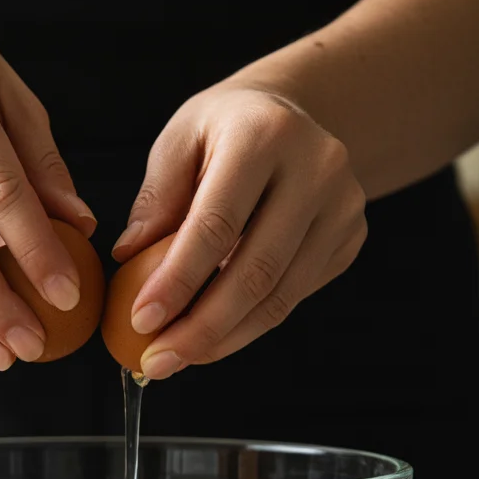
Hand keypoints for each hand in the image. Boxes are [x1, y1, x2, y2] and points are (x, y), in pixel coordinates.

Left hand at [112, 83, 366, 379]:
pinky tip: (212, 338)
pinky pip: (294, 298)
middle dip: (200, 327)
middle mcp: (316, 168)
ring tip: (179, 358)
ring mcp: (343, 207)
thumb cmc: (223, 132)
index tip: (141, 322)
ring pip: (280, 296)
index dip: (178, 281)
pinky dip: (249, 327)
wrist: (291, 116)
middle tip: (157, 362)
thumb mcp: (180, 141)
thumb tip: (128, 259)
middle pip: (255, 270)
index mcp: (264, 134)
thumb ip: (156, 199)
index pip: (216, 224)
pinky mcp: (351, 238)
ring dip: (224, 339)